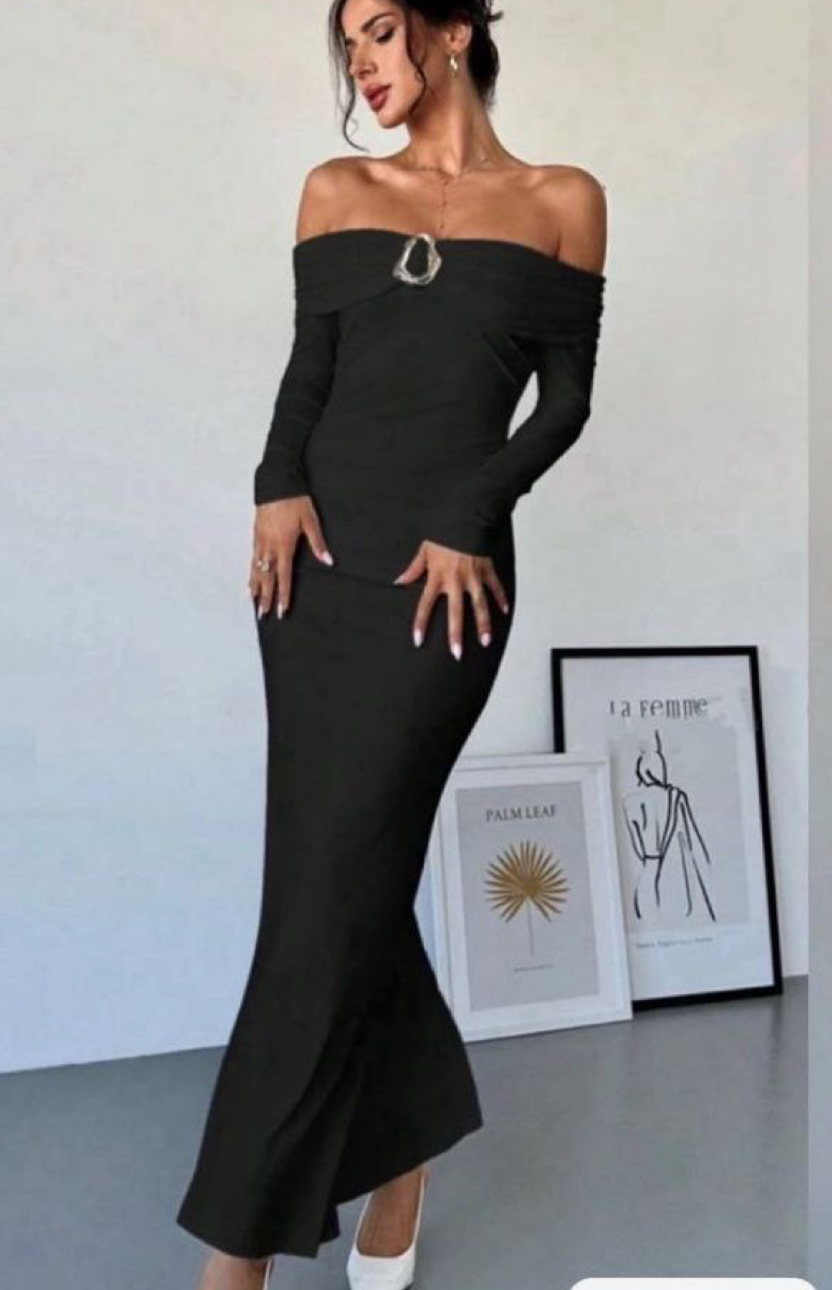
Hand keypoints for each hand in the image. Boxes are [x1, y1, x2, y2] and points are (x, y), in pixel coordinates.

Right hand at [249, 495, 333, 617]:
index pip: (284, 575)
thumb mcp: (311, 520)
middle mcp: (270, 546)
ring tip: (253, 603)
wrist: (276, 482)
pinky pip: (252, 558)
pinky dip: (251, 572)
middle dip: (266, 597)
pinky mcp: (256, 534)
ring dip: (256, 587)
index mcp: (285, 545)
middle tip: (263, 614)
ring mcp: (261, 540)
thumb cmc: (295, 500)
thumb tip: (328, 561)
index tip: (282, 609)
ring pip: (257, 569)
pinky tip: (250, 580)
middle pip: (267, 577)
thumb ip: (318, 543)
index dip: (283, 594)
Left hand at [393, 540, 510, 659]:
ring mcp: (473, 577)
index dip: (421, 623)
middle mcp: (455, 581)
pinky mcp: (487, 570)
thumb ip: (413, 569)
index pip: (425, 604)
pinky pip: (495, 587)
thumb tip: (398, 582)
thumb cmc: (442, 535)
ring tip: (486, 642)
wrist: (465, 519)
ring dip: (483, 624)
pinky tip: (505, 612)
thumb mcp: (424, 550)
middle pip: (455, 612)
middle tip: (457, 654)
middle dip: (456, 634)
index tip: (418, 640)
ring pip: (479, 605)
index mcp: (437, 577)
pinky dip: (501, 598)